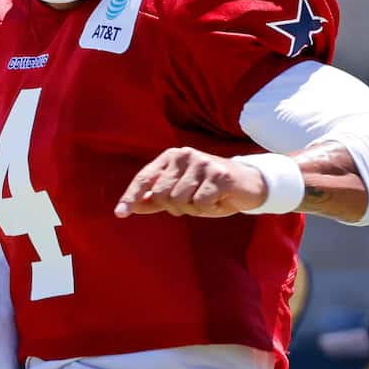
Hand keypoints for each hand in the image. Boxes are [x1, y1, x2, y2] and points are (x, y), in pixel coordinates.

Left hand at [115, 148, 267, 218]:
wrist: (248, 185)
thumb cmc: (210, 190)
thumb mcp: (180, 194)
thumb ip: (155, 199)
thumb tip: (131, 206)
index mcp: (171, 157)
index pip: (145, 178)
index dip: (131, 196)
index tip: (120, 213)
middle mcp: (184, 155)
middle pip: (162, 196)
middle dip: (175, 207)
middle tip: (194, 201)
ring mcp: (202, 164)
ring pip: (180, 202)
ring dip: (193, 209)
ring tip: (207, 199)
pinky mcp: (218, 176)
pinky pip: (200, 205)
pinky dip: (208, 209)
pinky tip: (218, 199)